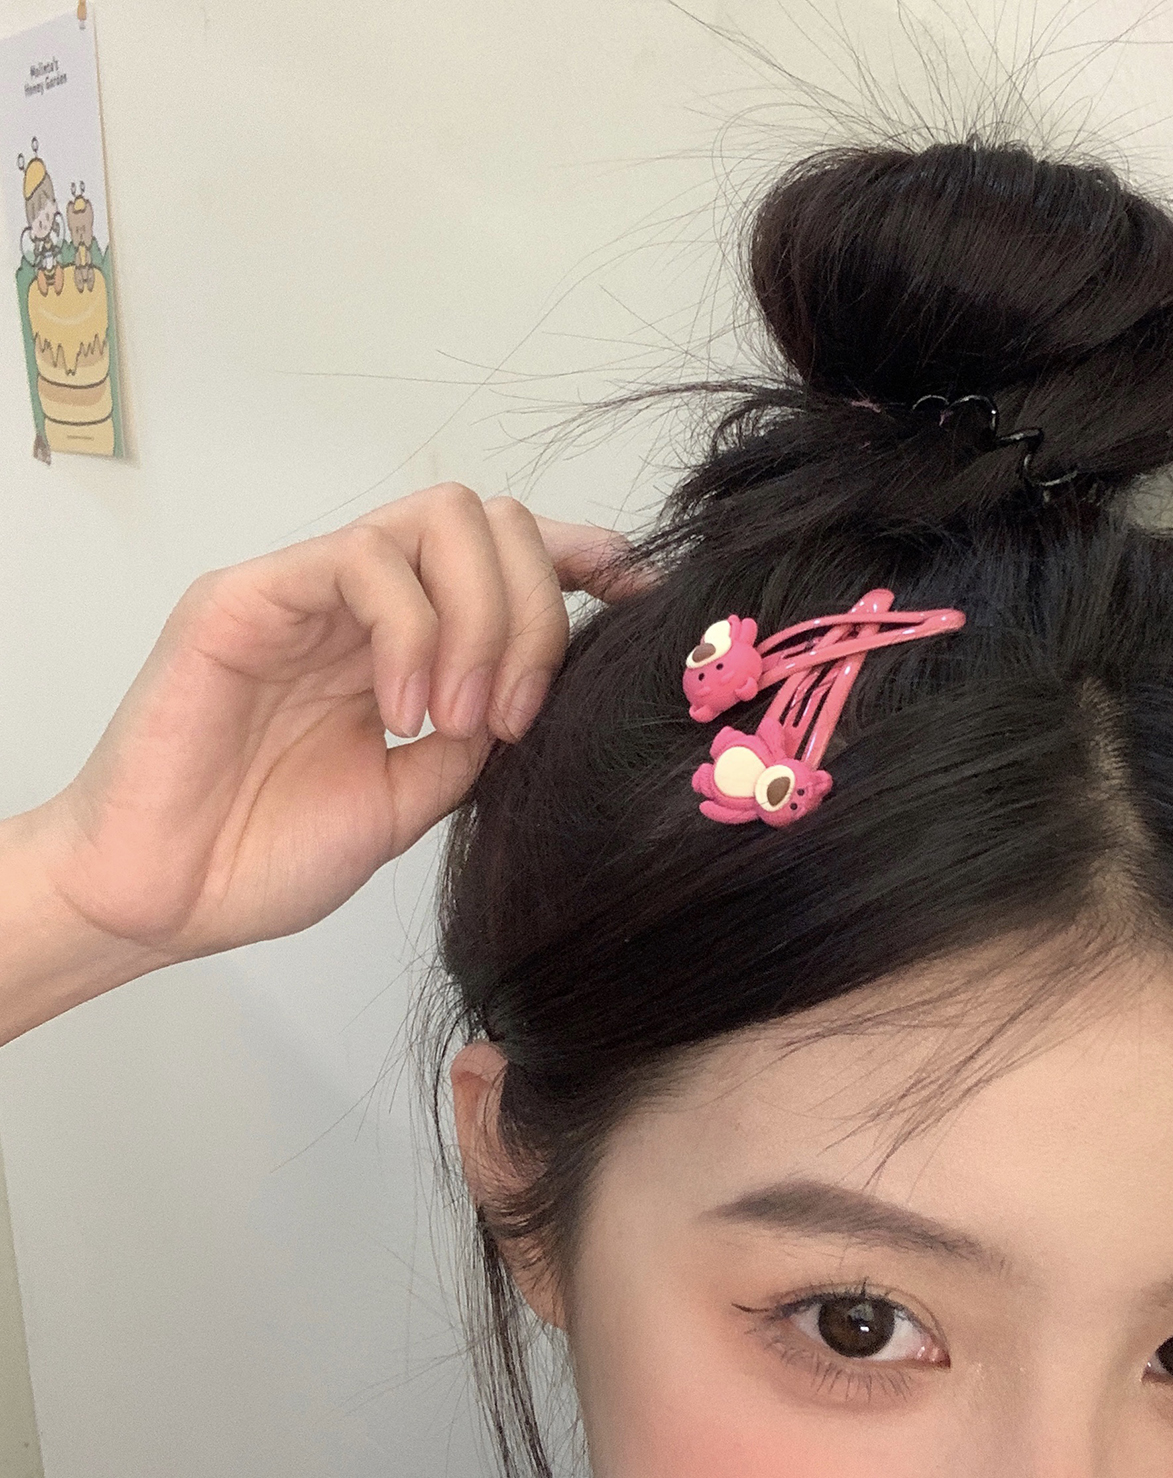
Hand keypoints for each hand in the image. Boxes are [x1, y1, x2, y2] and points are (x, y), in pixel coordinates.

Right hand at [24, 484, 644, 989]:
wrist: (166, 898)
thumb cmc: (273, 851)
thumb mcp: (417, 794)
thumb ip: (480, 732)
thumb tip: (555, 688)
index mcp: (411, 639)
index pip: (508, 556)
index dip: (584, 558)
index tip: (641, 596)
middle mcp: (369, 600)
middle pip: (492, 521)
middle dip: (536, 610)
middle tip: (514, 714)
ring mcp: (310, 588)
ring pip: (439, 518)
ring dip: (481, 619)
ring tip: (459, 718)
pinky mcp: (249, 594)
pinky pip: (364, 561)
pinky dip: (412, 632)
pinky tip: (402, 713)